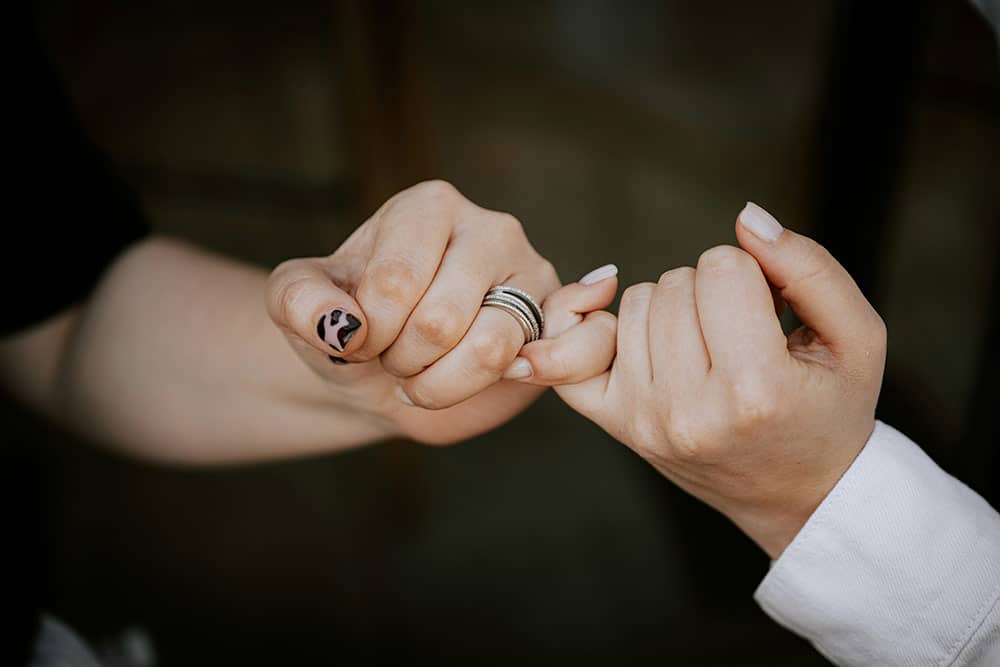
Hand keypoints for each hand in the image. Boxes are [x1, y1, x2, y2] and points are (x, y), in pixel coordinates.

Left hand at [266, 180, 615, 445]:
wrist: (384, 374)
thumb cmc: (349, 325)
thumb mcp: (296, 306)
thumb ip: (299, 303)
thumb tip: (343, 327)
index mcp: (429, 207)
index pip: (396, 281)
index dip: (367, 331)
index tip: (358, 334)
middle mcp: (491, 229)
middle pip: (440, 319)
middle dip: (402, 360)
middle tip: (394, 355)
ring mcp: (532, 276)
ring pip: (490, 346)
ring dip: (438, 382)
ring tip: (423, 370)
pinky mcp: (553, 326)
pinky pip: (528, 366)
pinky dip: (476, 389)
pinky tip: (462, 377)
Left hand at [551, 203, 886, 556]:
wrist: (799, 493)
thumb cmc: (831, 409)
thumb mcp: (857, 337)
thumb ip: (809, 267)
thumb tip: (745, 216)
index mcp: (755, 390)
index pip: (722, 268)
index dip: (752, 273)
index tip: (771, 308)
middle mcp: (689, 410)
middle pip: (673, 283)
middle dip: (712, 290)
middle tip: (740, 330)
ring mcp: (644, 419)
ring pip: (633, 303)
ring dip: (670, 307)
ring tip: (709, 343)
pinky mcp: (615, 423)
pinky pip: (568, 352)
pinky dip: (582, 322)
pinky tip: (606, 316)